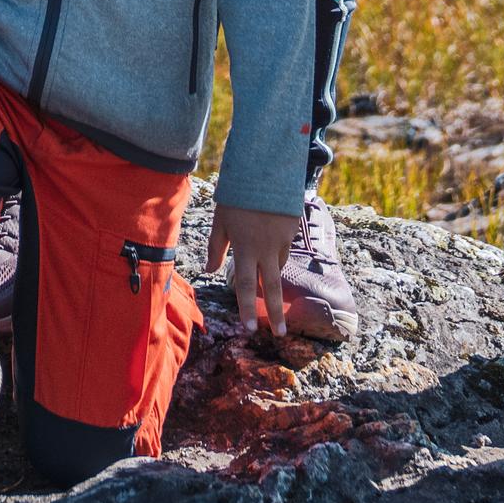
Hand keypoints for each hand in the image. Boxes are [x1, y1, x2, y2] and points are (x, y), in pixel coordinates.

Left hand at [210, 202, 296, 338]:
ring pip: (278, 267)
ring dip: (271, 275)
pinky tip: (269, 241)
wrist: (266, 168)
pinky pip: (285, 250)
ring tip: (261, 263)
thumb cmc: (237, 194)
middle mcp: (266, 249)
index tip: (251, 329)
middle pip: (271, 288)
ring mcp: (283, 240)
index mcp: (245, 248)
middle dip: (276, 314)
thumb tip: (210, 271)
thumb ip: (216, 247)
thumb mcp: (220, 219)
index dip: (247, 309)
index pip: (244, 285)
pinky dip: (276, 253)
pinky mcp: (293, 231)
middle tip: (281, 334)